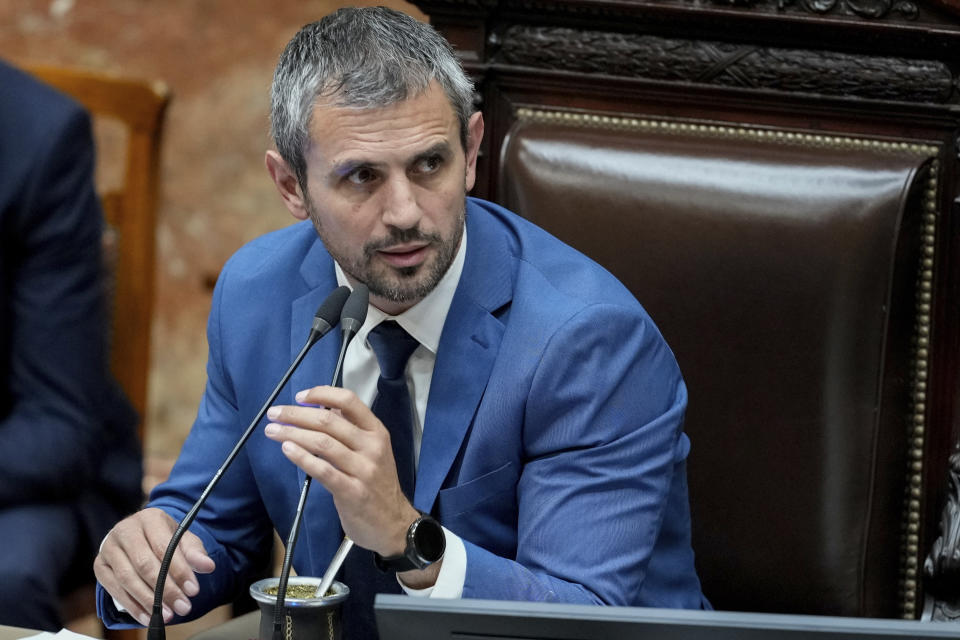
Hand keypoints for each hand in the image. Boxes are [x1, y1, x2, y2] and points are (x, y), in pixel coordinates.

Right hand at [94, 507, 215, 625]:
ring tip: (167, 615)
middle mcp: (125, 530)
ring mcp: (109, 548)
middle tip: (182, 607)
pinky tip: (148, 616)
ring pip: (127, 578)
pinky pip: (113, 589)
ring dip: (148, 600)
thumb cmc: (163, 538)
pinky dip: (132, 605)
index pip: (164, 547)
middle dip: (165, 589)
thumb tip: (208, 566)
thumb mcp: (182, 540)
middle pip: (144, 564)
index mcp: (149, 518)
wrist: (139, 535)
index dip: (179, 570)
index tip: (193, 590)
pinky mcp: (99, 565)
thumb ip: (195, 553)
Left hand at [264, 385, 418, 557]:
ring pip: (322, 443)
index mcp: (376, 432)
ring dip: (293, 434)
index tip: (300, 396)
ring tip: (273, 431)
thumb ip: (350, 430)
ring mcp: (363, 469)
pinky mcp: (351, 491)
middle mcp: (372, 447)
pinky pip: (322, 470)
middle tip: (275, 413)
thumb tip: (320, 408)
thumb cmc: (377, 485)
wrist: (393, 523)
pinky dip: (302, 457)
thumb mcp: (373, 451)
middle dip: (297, 414)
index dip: (322, 393)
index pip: (349, 401)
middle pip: (329, 421)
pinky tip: (287, 450)